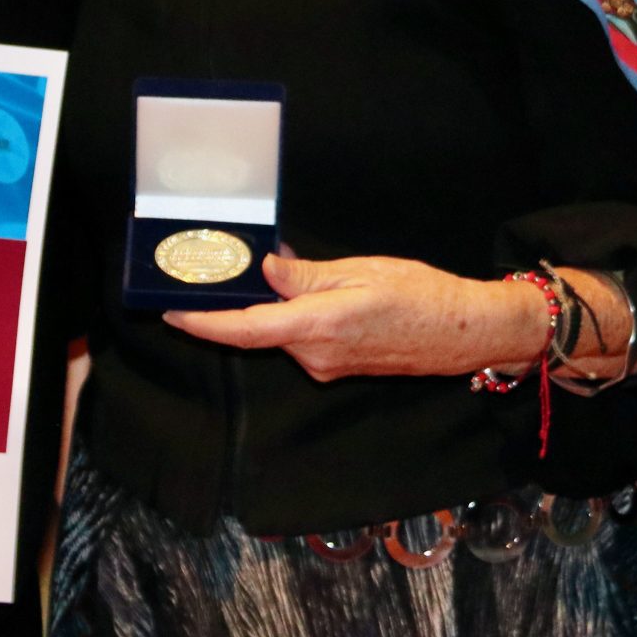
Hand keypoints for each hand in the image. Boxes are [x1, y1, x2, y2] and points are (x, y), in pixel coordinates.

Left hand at [162, 254, 547, 383]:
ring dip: (268, 308)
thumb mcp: (361, 271)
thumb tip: (264, 269)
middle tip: (211, 272)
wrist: (465, 332)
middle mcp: (316, 355)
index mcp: (319, 326)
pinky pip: (299, 339)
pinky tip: (301, 292)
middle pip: (257, 330)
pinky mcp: (337, 367)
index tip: (171, 311)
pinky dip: (290, 317)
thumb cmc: (422, 295)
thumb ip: (306, 275)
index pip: (245, 329)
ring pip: (279, 333)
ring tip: (266, 270)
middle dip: (233, 304)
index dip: (203, 323)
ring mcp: (327, 366)